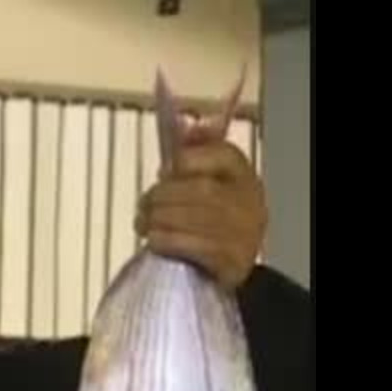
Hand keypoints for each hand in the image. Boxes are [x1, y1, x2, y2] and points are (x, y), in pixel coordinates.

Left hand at [135, 133, 266, 289]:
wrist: (226, 266)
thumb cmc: (208, 218)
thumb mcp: (205, 180)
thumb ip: (194, 151)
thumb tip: (183, 124)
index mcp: (243, 175)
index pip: (223, 155)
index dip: (189, 160)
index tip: (162, 173)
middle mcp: (250, 202)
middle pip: (201, 190)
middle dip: (162, 197)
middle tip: (142, 206)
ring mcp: (244, 234)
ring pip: (194, 218)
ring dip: (158, 220)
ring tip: (143, 224)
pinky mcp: (232, 262)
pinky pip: (194, 246)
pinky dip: (167, 242)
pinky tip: (154, 241)